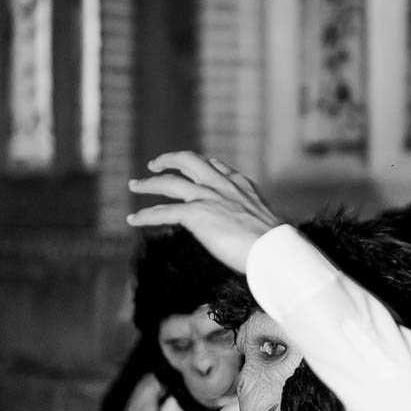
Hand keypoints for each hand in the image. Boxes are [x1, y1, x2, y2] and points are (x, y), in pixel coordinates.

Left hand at [127, 153, 279, 272]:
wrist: (274, 251)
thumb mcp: (267, 225)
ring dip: (149, 183)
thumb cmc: (277, 247)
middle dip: (169, 160)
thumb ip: (254, 223)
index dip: (203, 165)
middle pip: (189, 161)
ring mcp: (208, 198)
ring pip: (170, 182)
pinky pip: (163, 212)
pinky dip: (145, 215)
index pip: (218, 167)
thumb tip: (257, 239)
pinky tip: (133, 220)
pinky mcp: (196, 215)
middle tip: (155, 165)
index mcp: (242, 186)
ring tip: (135, 186)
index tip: (197, 166)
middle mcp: (223, 186)